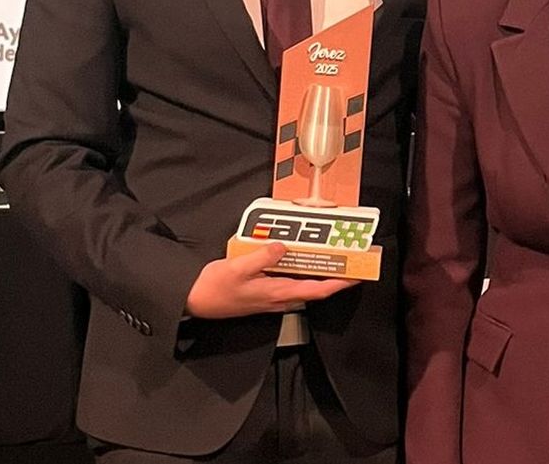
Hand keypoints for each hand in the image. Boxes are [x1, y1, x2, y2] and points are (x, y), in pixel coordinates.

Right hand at [185, 243, 358, 318]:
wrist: (193, 301)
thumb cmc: (215, 287)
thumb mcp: (238, 268)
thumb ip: (262, 257)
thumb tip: (283, 247)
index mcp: (277, 294)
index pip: (316, 291)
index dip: (338, 284)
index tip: (355, 276)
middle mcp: (278, 298)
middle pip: (314, 289)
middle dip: (333, 277)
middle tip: (348, 260)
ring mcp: (271, 298)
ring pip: (302, 286)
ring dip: (318, 274)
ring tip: (330, 256)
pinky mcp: (263, 293)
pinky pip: (288, 283)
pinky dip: (299, 272)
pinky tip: (298, 258)